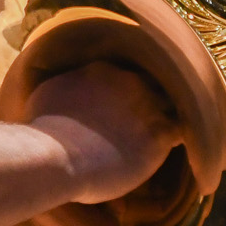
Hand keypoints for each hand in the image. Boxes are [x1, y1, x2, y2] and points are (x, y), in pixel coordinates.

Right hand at [24, 62, 182, 203]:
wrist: (57, 156)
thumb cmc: (44, 130)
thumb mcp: (47, 93)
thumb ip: (65, 84)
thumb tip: (62, 88)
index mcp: (103, 69)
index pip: (125, 73)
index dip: (126, 90)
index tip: (121, 106)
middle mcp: (130, 80)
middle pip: (151, 84)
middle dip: (149, 99)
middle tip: (143, 121)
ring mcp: (147, 106)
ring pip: (169, 105)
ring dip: (165, 118)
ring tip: (160, 136)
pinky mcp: (159, 133)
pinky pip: (181, 131)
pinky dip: (176, 139)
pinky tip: (169, 150)